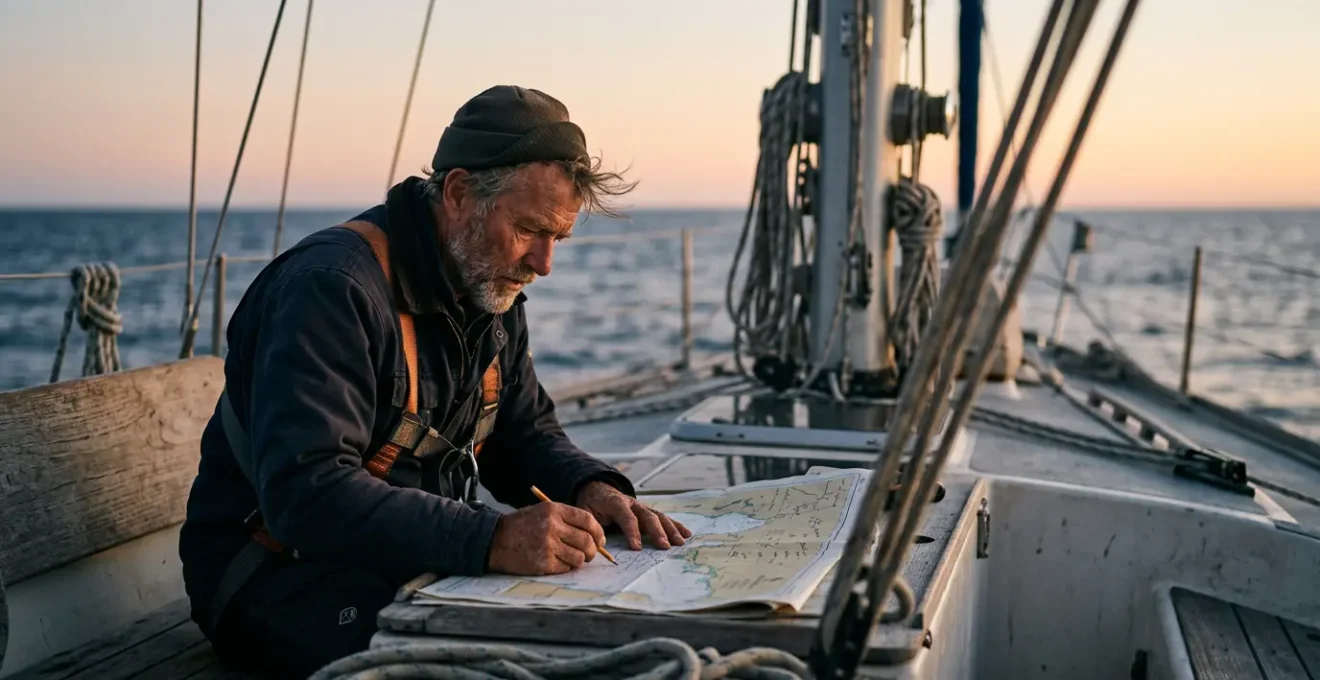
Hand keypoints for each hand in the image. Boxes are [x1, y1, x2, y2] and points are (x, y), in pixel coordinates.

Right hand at [486, 501, 605, 575]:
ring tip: (572, 559)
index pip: (588, 520)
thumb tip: (593, 536)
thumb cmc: (520, 526)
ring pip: (579, 557)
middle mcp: (552, 526)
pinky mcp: (543, 562)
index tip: (600, 540)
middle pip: (587, 540)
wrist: (494, 540)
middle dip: (593, 550)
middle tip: (590, 554)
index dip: (598, 532)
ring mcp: (548, 545)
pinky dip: (566, 567)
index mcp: (554, 510)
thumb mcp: (542, 512)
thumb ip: (566, 520)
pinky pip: (566, 567)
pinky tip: (558, 563)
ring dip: (580, 560)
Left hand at [575, 481, 692, 550]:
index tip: (637, 548)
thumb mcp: (585, 513)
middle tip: (664, 546)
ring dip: (670, 529)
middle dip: (657, 532)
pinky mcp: (648, 512)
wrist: (597, 490)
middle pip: (647, 516)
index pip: (626, 517)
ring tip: (680, 543)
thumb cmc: (591, 505)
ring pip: (659, 516)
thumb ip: (591, 527)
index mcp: (615, 503)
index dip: (632, 532)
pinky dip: (676, 525)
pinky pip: (663, 518)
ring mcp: (642, 507)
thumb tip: (598, 545)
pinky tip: (686, 534)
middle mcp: (632, 503)